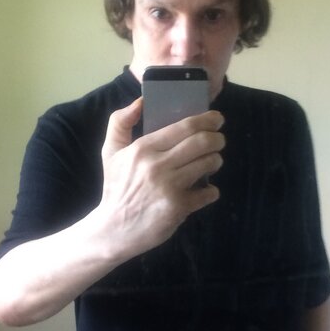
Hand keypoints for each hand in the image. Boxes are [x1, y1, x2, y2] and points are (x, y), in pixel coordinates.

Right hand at [98, 96, 224, 258]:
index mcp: (143, 148)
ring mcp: (170, 187)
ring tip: (213, 161)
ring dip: (216, 160)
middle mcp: (157, 165)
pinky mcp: (179, 207)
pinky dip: (211, 191)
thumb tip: (141, 101)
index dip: (207, 120)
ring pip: (208, 164)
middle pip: (202, 142)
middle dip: (217, 138)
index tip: (216, 119)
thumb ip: (119, 122)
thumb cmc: (116, 188)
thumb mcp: (110, 152)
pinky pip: (208, 193)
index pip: (184, 127)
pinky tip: (206, 190)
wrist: (114, 229)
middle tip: (219, 140)